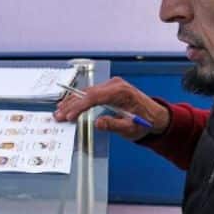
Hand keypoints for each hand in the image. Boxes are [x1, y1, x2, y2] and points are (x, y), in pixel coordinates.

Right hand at [53, 77, 170, 139]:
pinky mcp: (108, 89)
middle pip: (88, 93)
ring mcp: (111, 85)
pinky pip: (90, 93)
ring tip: (59, 112)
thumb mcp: (131, 128)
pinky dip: (79, 100)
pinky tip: (69, 105)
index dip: (79, 106)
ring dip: (72, 102)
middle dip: (71, 105)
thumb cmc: (145, 121)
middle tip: (58, 115)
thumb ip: (114, 125)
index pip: (95, 96)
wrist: (155, 115)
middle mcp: (115, 85)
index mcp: (121, 92)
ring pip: (87, 92)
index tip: (69, 116)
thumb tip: (98, 123)